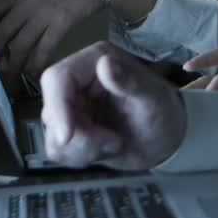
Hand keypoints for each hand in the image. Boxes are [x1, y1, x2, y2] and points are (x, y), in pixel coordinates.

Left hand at [0, 0, 156, 72]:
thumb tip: (11, 16)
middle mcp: (28, 3)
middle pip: (2, 32)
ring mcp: (44, 14)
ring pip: (21, 45)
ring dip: (15, 62)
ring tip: (13, 73)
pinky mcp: (62, 23)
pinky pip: (44, 48)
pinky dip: (38, 62)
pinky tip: (36, 70)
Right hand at [40, 41, 184, 169]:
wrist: (166, 141)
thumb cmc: (164, 113)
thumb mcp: (152, 99)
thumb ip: (129, 81)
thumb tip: (104, 62)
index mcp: (96, 60)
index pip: (56, 78)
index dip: (57, 107)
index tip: (68, 136)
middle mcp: (79, 80)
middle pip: (51, 110)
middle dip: (79, 136)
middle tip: (113, 142)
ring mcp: (71, 106)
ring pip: (52, 134)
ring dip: (83, 148)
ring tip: (115, 143)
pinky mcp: (69, 129)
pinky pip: (57, 150)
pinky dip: (81, 156)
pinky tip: (106, 149)